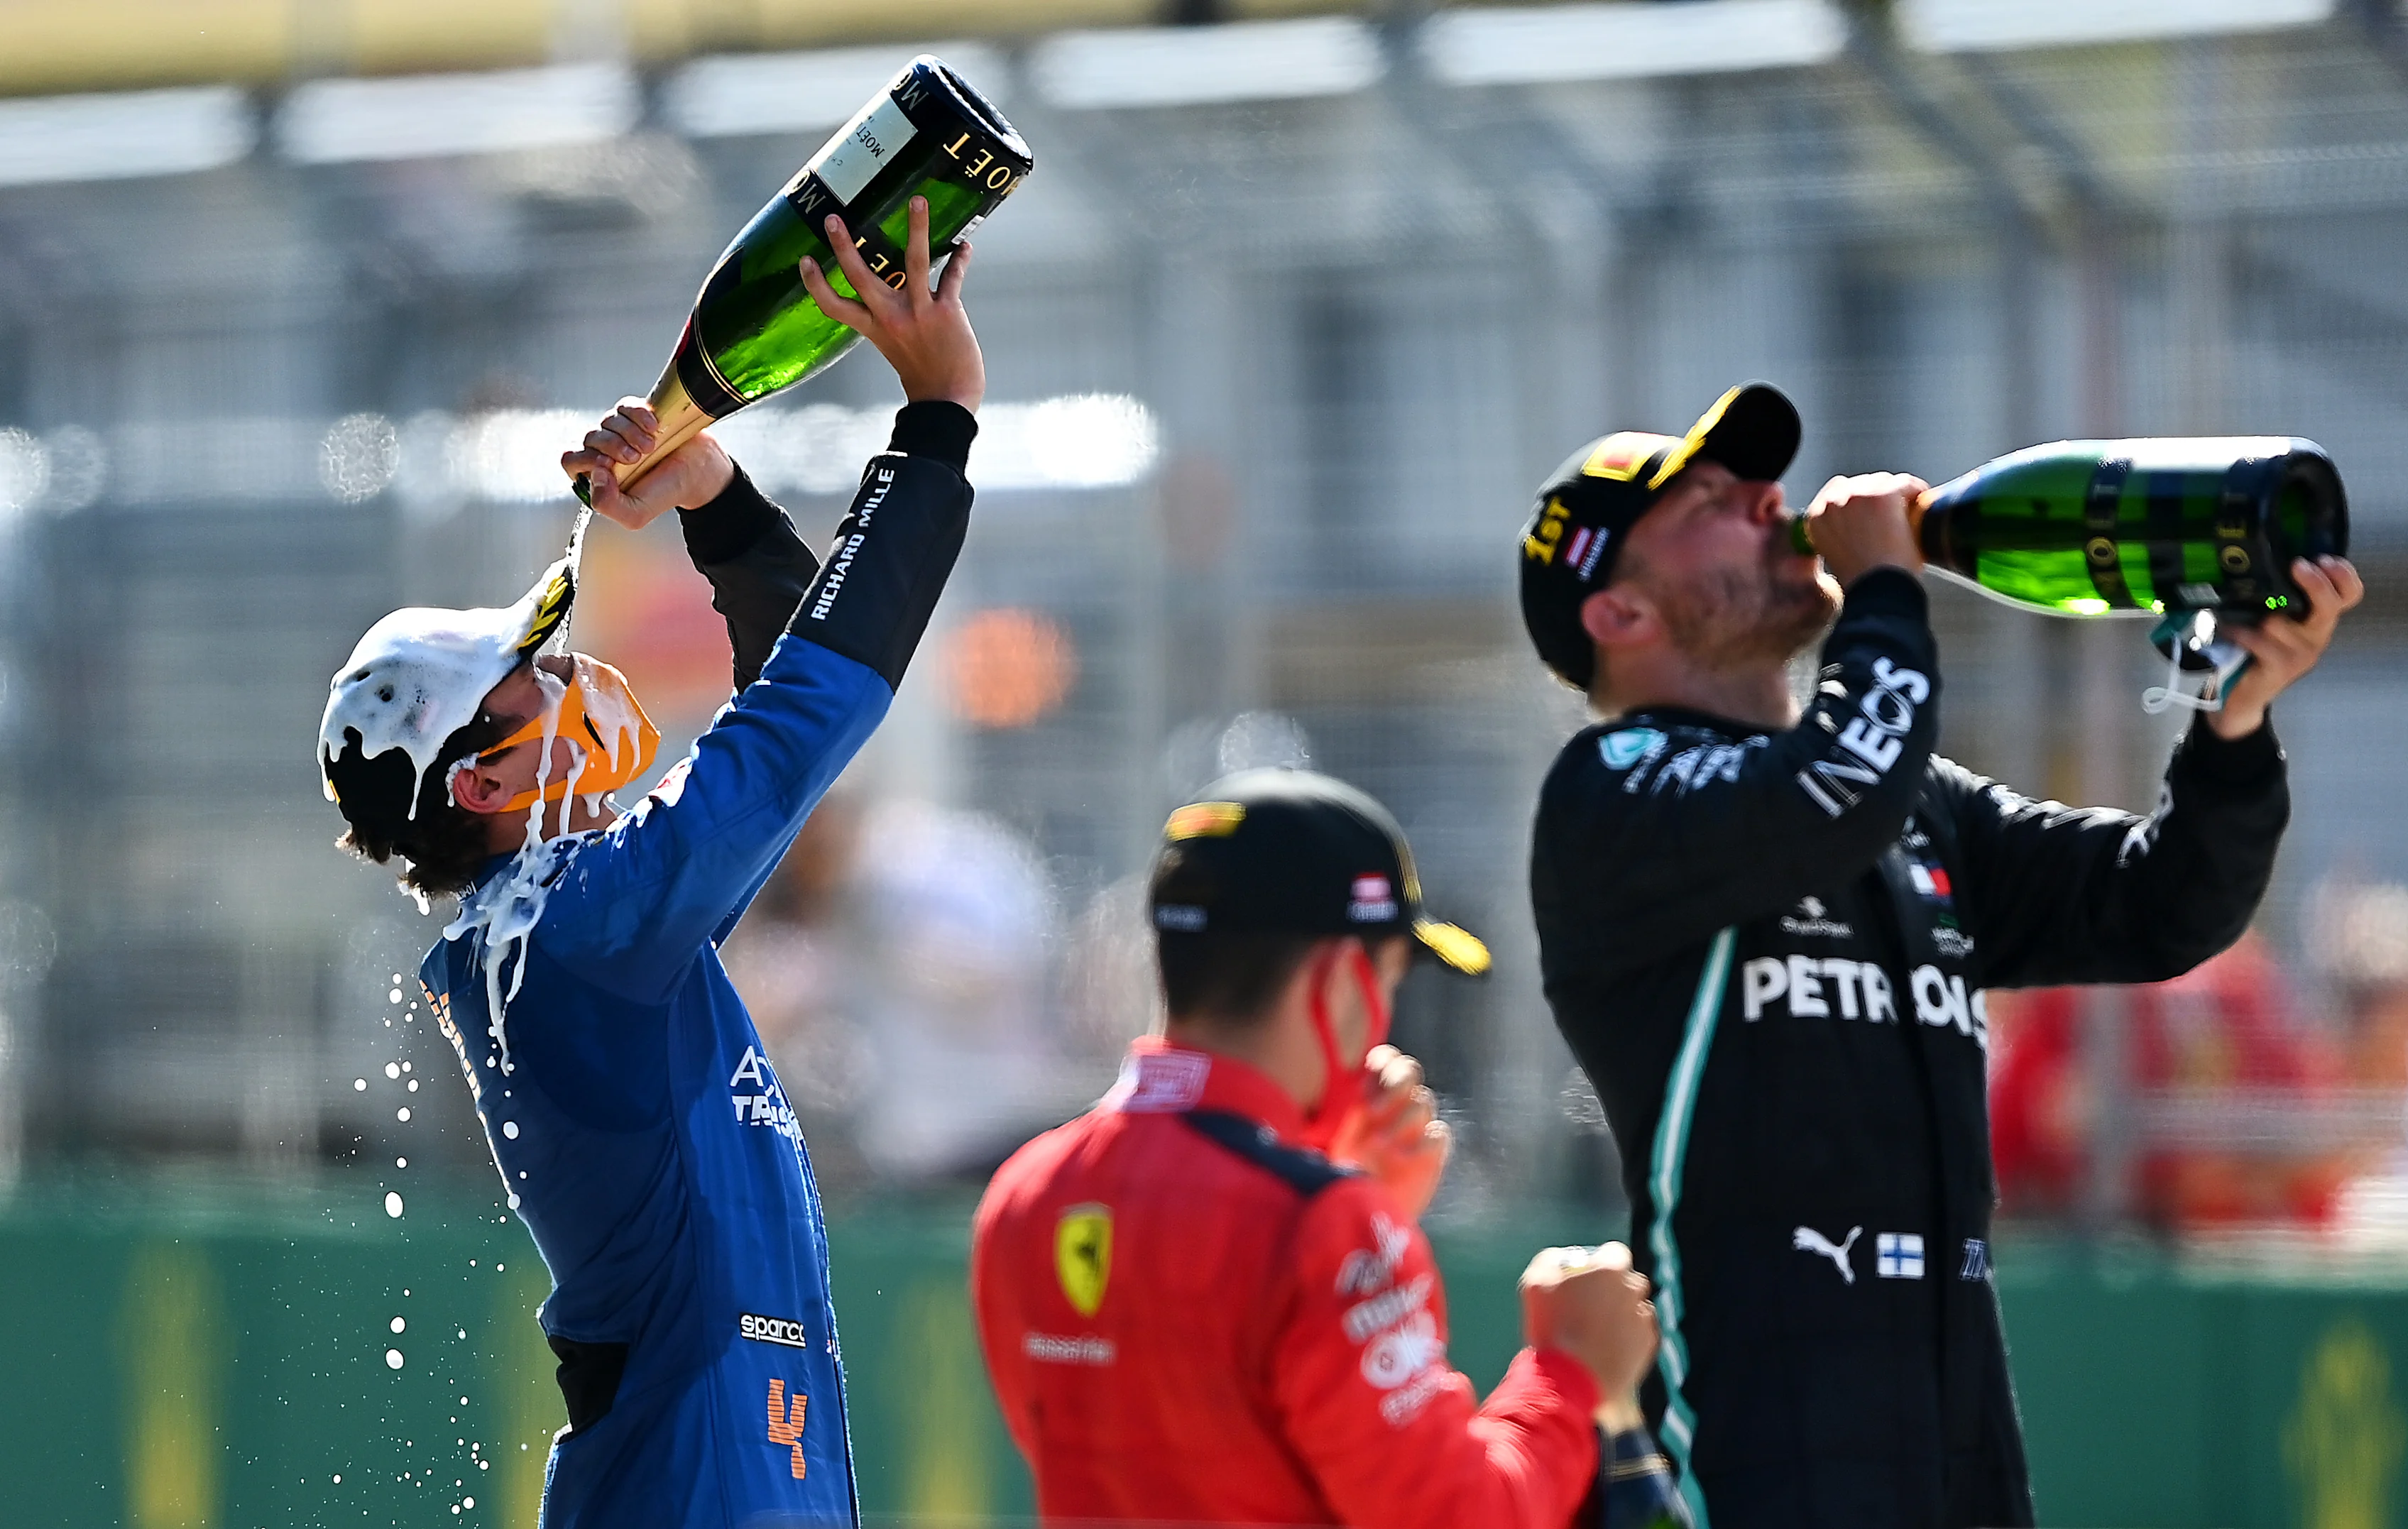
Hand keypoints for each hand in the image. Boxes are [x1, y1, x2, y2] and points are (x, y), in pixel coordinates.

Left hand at [560, 399, 733, 529]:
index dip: (586, 459)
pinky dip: (638, 414)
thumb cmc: (667, 492)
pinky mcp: (636, 415)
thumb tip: (594, 474)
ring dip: (629, 433)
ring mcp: (620, 431)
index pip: (571, 460)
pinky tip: (654, 427)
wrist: (699, 472)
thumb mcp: (635, 514)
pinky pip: (625, 406)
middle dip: (613, 447)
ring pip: (607, 421)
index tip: (609, 466)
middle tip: (636, 458)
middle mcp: (605, 451)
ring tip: (651, 446)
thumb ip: (606, 505)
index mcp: (597, 476)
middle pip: (589, 438)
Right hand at [801, 197, 983, 410]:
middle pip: (860, 277)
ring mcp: (919, 312)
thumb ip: (893, 321)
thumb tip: (895, 298)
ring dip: (917, 228)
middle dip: (844, 246)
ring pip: (914, 262)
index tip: (804, 261)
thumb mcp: (897, 347)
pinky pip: (952, 277)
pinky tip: (965, 246)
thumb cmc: (924, 377)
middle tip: (832, 218)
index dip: (816, 284)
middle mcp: (891, 318)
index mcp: (874, 329)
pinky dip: (960, 260)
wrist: (948, 402)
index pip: (834, 306)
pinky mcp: (947, 311)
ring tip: (918, 199)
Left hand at [1326, 1045, 1450, 1220]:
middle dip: (1396, 1080)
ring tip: (1378, 1146)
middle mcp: (1393, 1108)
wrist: (1356, 1219)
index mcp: (1367, 1097)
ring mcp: (1414, 1130)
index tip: (1368, 1073)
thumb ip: (1326, 1118)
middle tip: (1374, 1110)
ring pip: (1423, 1101)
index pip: (1385, 1060)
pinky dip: (1425, 1141)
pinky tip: (1403, 1159)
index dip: (1382, 1060)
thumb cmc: (1332, 1180)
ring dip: (1402, 1119)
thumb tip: (1318, 1092)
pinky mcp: (1431, 1155)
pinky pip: (1440, 1133)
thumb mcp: (1324, 1142)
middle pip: (1409, 1071)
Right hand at [1520, 1241, 1656, 1428]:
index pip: (1613, 1253)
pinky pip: (1639, 1333)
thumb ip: (1549, 1261)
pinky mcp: (1647, 1345)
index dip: (1599, 1262)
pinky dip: (1627, 1336)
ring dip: (1621, 1312)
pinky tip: (1606, 1347)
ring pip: (1636, 1307)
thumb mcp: (1535, 1283)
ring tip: (1596, 1330)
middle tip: (1591, 1303)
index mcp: (1610, 1270)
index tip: (1586, 1275)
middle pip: (1628, 1280)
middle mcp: (1633, 1290)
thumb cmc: (1551, 1328)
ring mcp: (1643, 1318)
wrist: (1571, 1380)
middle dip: (1614, 1287)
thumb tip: (1559, 1259)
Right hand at [1801, 472, 1927, 586]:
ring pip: (1882, 481)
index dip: (1857, 498)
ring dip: (1894, 491)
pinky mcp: (1882, 495)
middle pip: (1859, 483)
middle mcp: (1832, 502)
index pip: (1835, 492)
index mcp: (1816, 517)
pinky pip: (1904, 483)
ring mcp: (1856, 496)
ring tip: (1908, 507)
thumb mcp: (1838, 553)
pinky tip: (1921, 499)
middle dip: (1876, 494)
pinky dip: (1915, 490)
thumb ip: (1842, 532)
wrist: (1876, 588)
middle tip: (1892, 510)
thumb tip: (1861, 526)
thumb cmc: (1863, 580)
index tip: (1871, 507)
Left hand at [2207, 554, 2363, 738]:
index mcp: (2318, 619)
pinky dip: (2240, 633)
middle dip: (2315, 583)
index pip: (2349, 595)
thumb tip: (2268, 560)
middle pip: (2330, 605)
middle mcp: (2317, 635)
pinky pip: (2259, 642)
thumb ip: (2282, 598)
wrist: (2245, 693)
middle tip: (2297, 565)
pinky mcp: (2282, 668)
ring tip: (2236, 613)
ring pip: (2281, 623)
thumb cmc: (2258, 649)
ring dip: (2257, 615)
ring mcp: (2302, 654)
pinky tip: (2228, 629)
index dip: (2344, 576)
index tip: (2324, 560)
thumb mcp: (2276, 620)